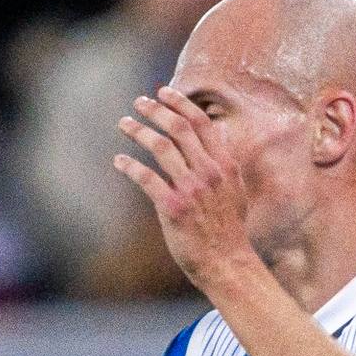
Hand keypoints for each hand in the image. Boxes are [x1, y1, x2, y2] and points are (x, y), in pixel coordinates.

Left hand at [116, 86, 253, 291]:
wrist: (228, 263)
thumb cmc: (229, 230)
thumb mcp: (236, 193)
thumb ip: (223, 168)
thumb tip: (212, 146)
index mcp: (225, 166)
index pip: (202, 123)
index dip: (180, 103)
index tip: (163, 92)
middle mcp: (209, 172)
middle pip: (179, 128)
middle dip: (155, 110)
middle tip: (139, 103)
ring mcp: (191, 189)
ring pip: (160, 147)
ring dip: (139, 131)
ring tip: (124, 123)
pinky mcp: (173, 206)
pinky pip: (146, 178)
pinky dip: (129, 166)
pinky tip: (119, 161)